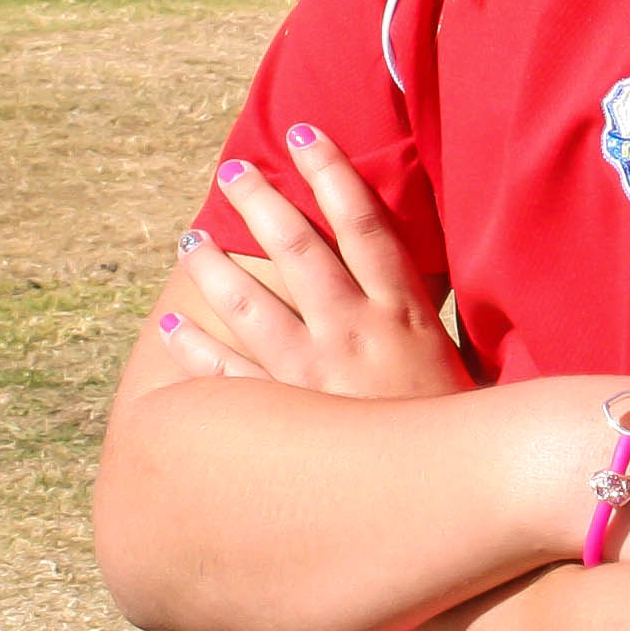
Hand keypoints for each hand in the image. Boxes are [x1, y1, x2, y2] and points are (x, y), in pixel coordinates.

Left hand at [163, 123, 471, 399]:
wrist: (460, 497)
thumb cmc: (462, 424)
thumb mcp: (452, 354)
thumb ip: (420, 310)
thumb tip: (402, 265)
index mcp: (403, 308)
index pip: (364, 221)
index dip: (333, 172)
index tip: (305, 133)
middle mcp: (356, 331)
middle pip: (301, 249)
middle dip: (263, 203)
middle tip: (233, 172)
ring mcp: (317, 376)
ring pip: (251, 306)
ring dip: (213, 269)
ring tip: (188, 237)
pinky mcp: (289, 420)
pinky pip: (228, 379)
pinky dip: (193, 352)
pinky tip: (167, 328)